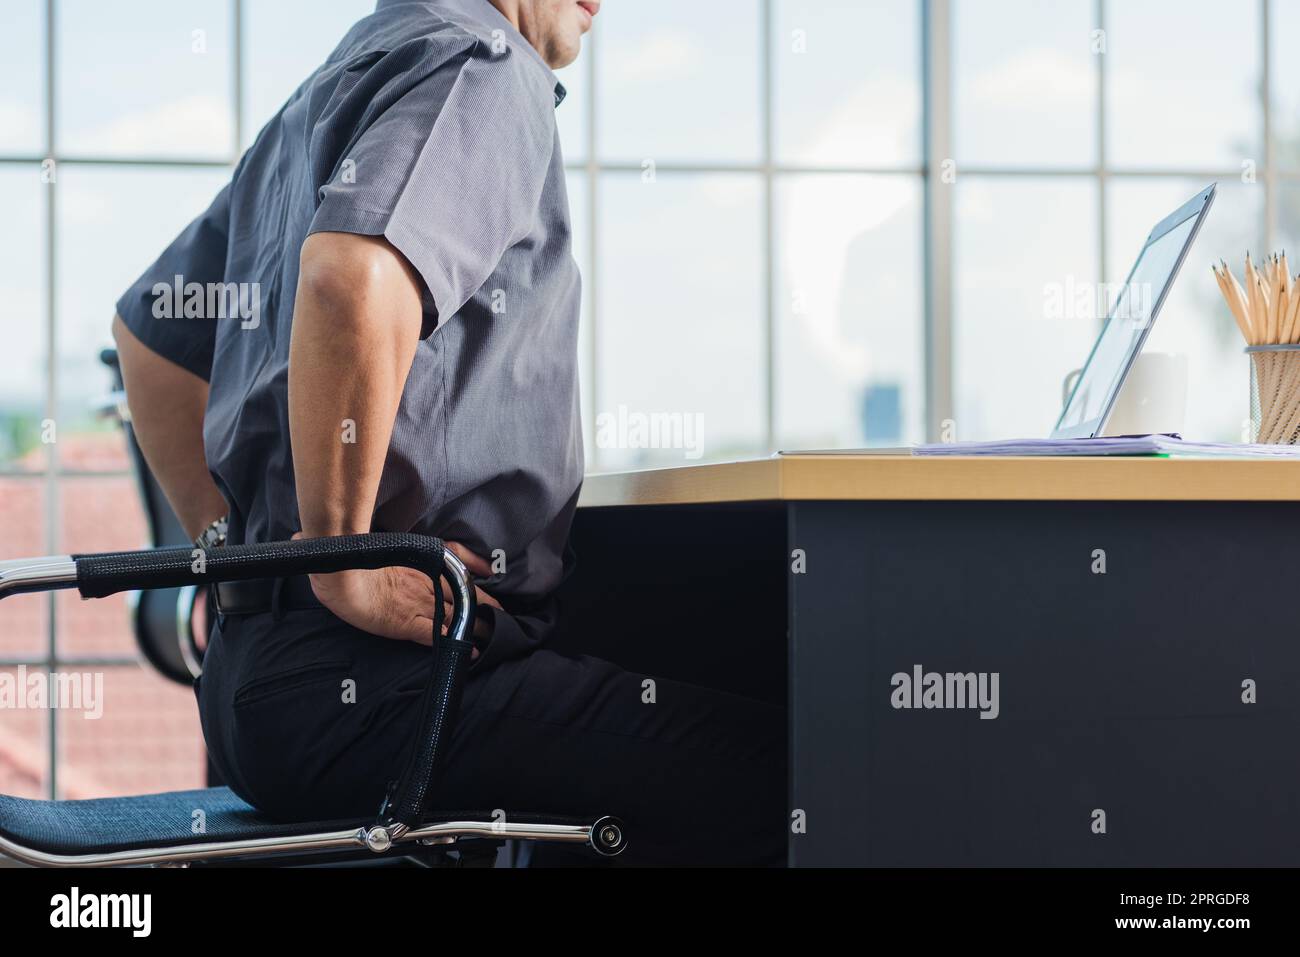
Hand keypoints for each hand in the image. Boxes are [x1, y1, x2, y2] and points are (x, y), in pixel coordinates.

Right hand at [294, 535, 501, 651]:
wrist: (337, 574)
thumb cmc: (347, 556)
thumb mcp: (365, 538)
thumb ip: (375, 536)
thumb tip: (344, 533)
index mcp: (417, 561)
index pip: (455, 562)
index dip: (476, 572)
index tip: (492, 576)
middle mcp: (424, 581)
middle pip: (464, 592)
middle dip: (486, 605)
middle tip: (504, 614)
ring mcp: (418, 603)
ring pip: (457, 615)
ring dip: (476, 626)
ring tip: (496, 636)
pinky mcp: (409, 624)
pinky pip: (439, 635)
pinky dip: (457, 643)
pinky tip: (471, 652)